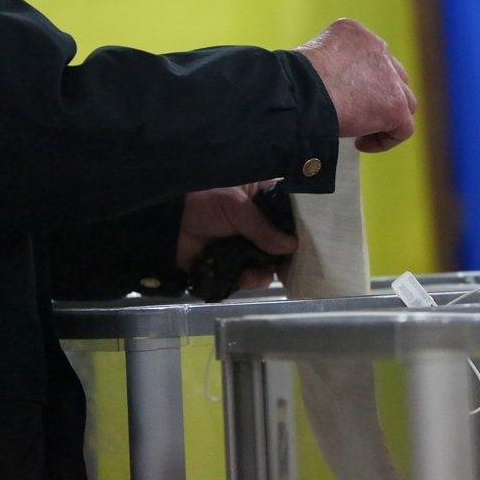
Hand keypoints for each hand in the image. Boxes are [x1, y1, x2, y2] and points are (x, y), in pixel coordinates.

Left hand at [176, 183, 296, 289]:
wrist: (166, 223)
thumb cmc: (203, 202)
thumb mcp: (236, 207)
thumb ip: (263, 227)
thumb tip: (292, 246)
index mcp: (260, 198)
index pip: (288, 213)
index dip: (299, 227)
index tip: (313, 240)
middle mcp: (257, 222)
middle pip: (283, 241)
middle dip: (288, 256)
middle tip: (293, 267)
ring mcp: (245, 244)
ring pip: (269, 262)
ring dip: (268, 270)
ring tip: (265, 273)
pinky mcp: (232, 264)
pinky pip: (250, 276)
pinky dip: (251, 280)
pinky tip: (247, 278)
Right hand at [296, 19, 417, 152]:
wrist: (298, 94)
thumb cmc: (290, 84)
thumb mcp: (310, 63)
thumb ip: (330, 69)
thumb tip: (334, 92)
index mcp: (354, 32)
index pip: (370, 57)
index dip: (361, 82)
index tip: (343, 99)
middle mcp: (377, 47)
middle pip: (392, 76)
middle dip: (379, 97)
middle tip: (356, 116)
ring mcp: (390, 76)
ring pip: (404, 100)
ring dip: (385, 119)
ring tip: (360, 133)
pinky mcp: (395, 104)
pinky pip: (404, 128)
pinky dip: (386, 140)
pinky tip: (360, 144)